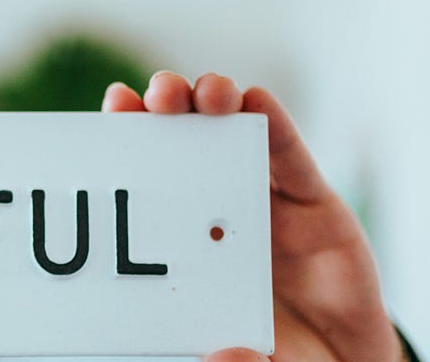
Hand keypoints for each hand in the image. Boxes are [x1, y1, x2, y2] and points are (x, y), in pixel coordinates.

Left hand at [100, 71, 401, 361]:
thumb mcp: (245, 361)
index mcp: (187, 247)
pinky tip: (255, 101)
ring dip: (212, 104)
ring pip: (233, 139)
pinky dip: (274, 124)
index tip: (112, 112)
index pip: (148, 186)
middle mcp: (221, 216)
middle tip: (149, 97)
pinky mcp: (317, 207)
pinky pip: (292, 159)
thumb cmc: (277, 358)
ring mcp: (268, 206)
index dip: (128, 146)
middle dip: (163, 112)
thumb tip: (223, 357)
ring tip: (199, 93)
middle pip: (183, 146)